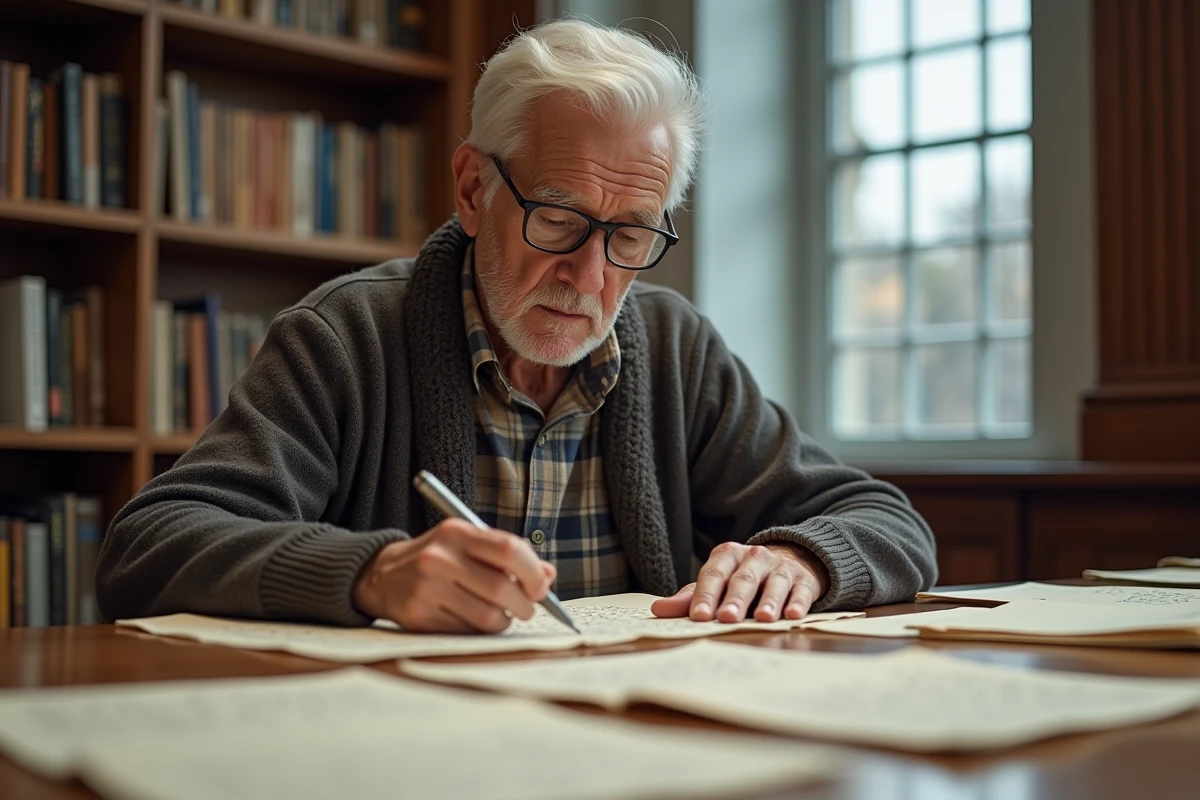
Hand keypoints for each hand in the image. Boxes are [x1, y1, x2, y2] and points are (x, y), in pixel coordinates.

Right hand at [352, 519, 555, 633]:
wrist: (381, 575)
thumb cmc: (437, 558)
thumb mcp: (468, 544)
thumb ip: (508, 556)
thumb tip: (548, 575)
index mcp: (457, 533)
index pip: (510, 550)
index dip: (533, 572)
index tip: (541, 586)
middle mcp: (440, 558)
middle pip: (502, 589)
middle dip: (524, 604)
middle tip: (526, 607)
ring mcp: (427, 588)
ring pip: (488, 617)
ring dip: (503, 621)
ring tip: (499, 614)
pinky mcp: (418, 616)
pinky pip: (467, 632)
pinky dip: (478, 631)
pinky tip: (472, 619)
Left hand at [650, 542, 829, 622]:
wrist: (790, 561)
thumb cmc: (743, 578)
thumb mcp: (716, 583)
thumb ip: (689, 597)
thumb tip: (658, 610)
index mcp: (728, 555)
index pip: (714, 574)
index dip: (706, 595)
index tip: (698, 616)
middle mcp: (754, 557)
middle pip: (743, 578)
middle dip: (735, 599)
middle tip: (726, 618)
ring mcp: (781, 566)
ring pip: (774, 583)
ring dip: (769, 601)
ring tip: (762, 618)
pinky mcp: (804, 579)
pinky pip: (801, 590)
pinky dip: (798, 602)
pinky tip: (793, 615)